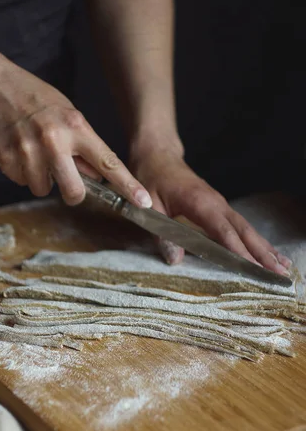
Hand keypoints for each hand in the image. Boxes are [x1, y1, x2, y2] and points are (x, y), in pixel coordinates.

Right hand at [0, 62, 151, 207]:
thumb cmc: (34, 98)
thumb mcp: (68, 113)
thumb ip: (83, 146)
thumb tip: (97, 175)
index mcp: (75, 127)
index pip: (109, 163)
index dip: (128, 186)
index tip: (143, 202)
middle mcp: (54, 140)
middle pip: (74, 192)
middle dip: (72, 192)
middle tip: (64, 179)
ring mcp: (28, 152)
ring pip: (43, 189)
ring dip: (41, 178)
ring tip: (33, 151)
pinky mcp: (7, 160)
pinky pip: (21, 182)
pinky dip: (21, 172)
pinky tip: (18, 149)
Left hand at [129, 138, 290, 274]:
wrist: (158, 156)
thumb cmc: (152, 178)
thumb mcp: (149, 206)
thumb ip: (161, 233)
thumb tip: (175, 260)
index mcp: (200, 202)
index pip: (223, 231)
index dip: (238, 251)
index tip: (252, 268)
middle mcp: (216, 203)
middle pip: (244, 231)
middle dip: (262, 253)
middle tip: (279, 273)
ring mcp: (220, 204)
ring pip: (246, 229)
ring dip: (264, 248)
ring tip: (281, 266)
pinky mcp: (219, 207)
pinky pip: (240, 226)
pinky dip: (254, 241)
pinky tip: (264, 252)